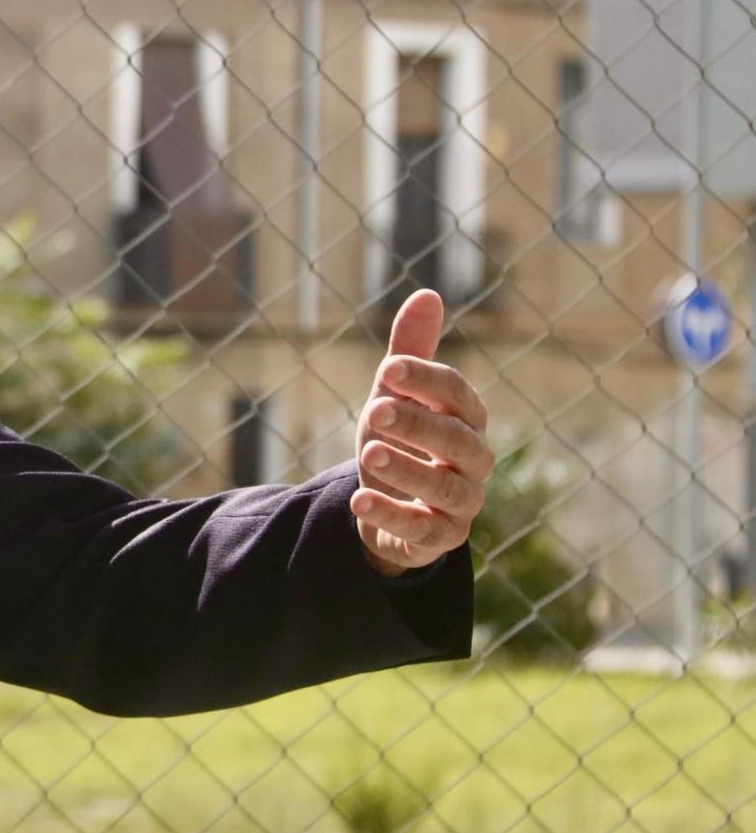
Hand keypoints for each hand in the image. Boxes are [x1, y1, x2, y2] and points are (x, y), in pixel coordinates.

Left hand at [353, 289, 493, 576]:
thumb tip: (427, 293)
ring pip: (445, 488)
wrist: (393, 504)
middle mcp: (473, 460)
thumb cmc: (401, 438)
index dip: (426, 379)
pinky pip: (421, 530)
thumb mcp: (397, 395)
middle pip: (457, 441)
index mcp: (466, 418)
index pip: (457, 394)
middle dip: (418, 424)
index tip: (388, 369)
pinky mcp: (441, 538)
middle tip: (375, 410)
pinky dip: (391, 515)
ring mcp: (462, 502)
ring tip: (368, 454)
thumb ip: (410, 352)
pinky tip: (360, 500)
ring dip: (407, 470)